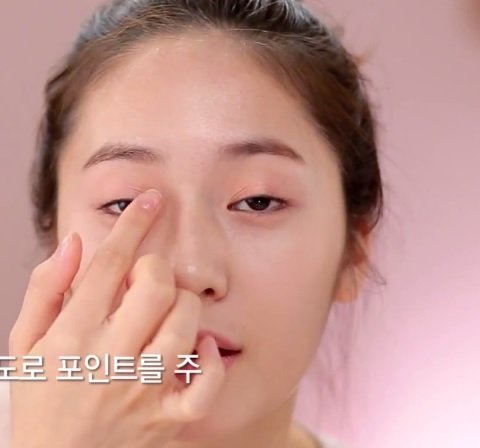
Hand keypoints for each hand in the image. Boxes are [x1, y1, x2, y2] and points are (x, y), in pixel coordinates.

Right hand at [8, 189, 224, 447]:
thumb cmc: (41, 400)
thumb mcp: (26, 344)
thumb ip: (46, 289)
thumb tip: (72, 243)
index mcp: (72, 336)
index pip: (110, 264)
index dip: (133, 223)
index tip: (151, 199)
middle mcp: (109, 360)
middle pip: (156, 287)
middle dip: (157, 269)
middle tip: (147, 279)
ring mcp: (142, 391)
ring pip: (184, 326)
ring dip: (184, 306)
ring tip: (167, 312)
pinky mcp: (167, 418)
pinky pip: (204, 387)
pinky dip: (210, 361)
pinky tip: (200, 347)